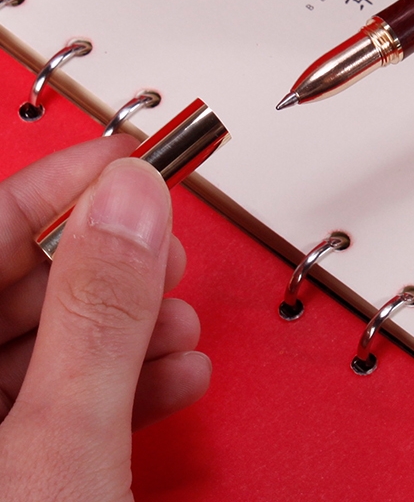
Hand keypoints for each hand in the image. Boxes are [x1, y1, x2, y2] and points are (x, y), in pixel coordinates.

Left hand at [0, 137, 210, 500]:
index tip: (131, 158)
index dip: (62, 183)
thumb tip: (130, 198)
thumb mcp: (62, 444)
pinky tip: (174, 376)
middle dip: (110, 262)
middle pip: (22, 282)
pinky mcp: (17, 472)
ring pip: (50, 343)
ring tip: (180, 321)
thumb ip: (98, 313)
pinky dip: (125, 384)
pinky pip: (63, 404)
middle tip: (165, 247)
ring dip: (130, 325)